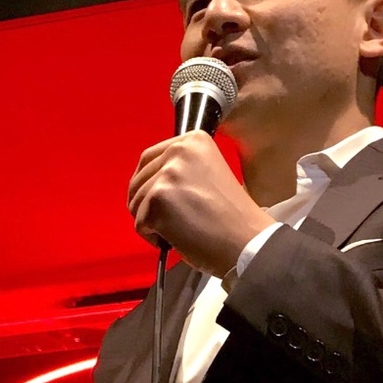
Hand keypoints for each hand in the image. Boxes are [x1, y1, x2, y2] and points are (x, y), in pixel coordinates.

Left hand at [127, 131, 275, 276]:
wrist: (246, 242)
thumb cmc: (232, 219)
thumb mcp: (208, 175)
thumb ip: (181, 170)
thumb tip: (150, 183)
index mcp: (193, 140)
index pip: (149, 158)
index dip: (150, 184)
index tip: (164, 201)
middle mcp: (178, 150)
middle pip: (138, 181)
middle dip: (148, 205)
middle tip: (173, 221)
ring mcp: (167, 174)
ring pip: (136, 203)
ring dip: (151, 222)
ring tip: (182, 229)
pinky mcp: (158, 199)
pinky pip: (139, 224)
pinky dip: (153, 237)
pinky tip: (179, 238)